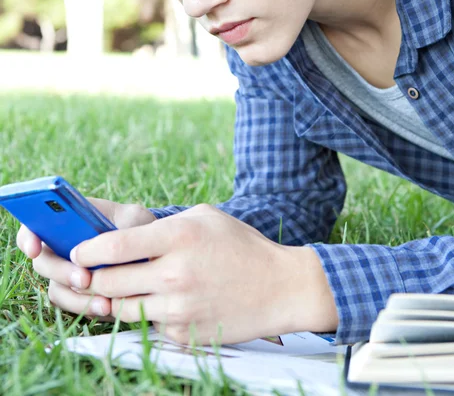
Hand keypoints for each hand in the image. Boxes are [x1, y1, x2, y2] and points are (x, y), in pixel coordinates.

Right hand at [16, 198, 155, 317]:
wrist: (148, 248)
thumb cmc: (135, 226)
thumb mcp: (134, 217)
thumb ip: (124, 224)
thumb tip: (114, 239)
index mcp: (66, 221)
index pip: (34, 226)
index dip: (28, 238)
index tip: (35, 249)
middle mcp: (60, 248)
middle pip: (43, 263)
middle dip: (61, 273)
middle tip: (84, 278)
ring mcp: (66, 272)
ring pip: (57, 290)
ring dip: (77, 298)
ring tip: (104, 302)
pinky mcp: (78, 294)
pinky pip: (73, 305)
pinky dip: (88, 309)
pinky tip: (109, 308)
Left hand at [71, 204, 337, 343]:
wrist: (278, 286)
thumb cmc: (239, 245)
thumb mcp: (203, 216)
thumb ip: (159, 226)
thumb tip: (117, 239)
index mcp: (179, 237)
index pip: (113, 246)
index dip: (86, 249)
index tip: (77, 251)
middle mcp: (175, 274)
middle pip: (108, 282)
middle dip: (93, 276)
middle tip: (92, 271)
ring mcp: (179, 308)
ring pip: (120, 308)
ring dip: (115, 298)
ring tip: (126, 284)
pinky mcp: (183, 334)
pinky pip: (147, 325)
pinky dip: (146, 313)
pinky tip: (163, 300)